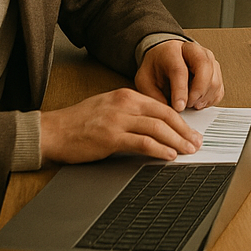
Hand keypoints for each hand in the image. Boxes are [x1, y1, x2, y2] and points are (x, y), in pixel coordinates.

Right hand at [40, 87, 202, 164]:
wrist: (53, 131)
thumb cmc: (79, 122)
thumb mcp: (110, 108)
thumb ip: (132, 113)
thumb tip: (156, 126)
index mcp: (127, 95)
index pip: (163, 107)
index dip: (181, 120)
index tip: (191, 131)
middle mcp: (125, 104)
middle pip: (165, 116)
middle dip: (184, 130)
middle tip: (196, 142)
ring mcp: (118, 119)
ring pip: (157, 128)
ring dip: (176, 141)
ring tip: (188, 150)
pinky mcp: (110, 137)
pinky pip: (142, 142)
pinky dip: (159, 149)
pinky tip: (168, 155)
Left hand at [135, 39, 223, 111]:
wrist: (164, 58)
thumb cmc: (155, 68)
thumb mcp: (145, 80)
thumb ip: (154, 95)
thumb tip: (169, 113)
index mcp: (172, 51)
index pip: (180, 70)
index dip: (180, 91)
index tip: (179, 107)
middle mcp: (195, 51)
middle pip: (204, 68)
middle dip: (197, 92)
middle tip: (187, 105)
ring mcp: (208, 59)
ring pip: (214, 80)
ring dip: (204, 97)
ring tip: (190, 104)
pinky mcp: (216, 70)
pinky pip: (219, 88)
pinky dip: (211, 99)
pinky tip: (198, 102)